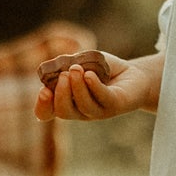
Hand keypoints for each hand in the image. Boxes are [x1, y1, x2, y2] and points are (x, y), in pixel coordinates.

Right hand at [35, 52, 161, 121]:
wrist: (133, 74)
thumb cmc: (103, 69)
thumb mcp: (81, 62)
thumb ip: (66, 64)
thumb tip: (54, 67)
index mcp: (67, 102)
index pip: (46, 113)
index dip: (42, 106)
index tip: (43, 91)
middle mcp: (80, 111)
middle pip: (64, 111)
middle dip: (61, 93)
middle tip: (64, 74)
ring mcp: (98, 111)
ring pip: (83, 106)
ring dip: (77, 87)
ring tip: (76, 68)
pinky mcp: (115, 106)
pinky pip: (102, 99)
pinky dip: (94, 86)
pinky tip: (90, 74)